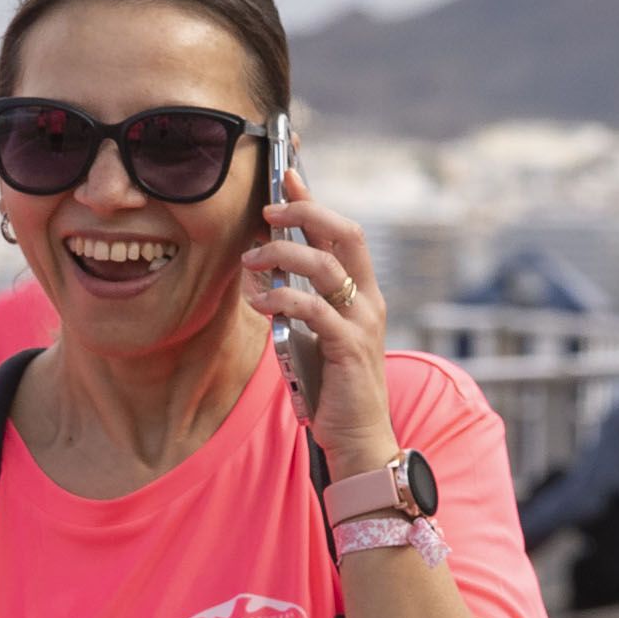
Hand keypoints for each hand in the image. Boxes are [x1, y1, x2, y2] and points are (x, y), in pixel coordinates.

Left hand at [247, 172, 396, 472]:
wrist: (359, 441)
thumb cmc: (334, 389)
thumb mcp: (316, 336)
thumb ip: (301, 302)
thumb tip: (264, 267)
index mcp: (364, 294)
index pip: (343, 234)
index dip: (315, 202)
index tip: (287, 176)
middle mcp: (369, 302)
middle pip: (344, 234)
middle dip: (305, 214)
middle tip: (266, 213)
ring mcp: (362, 324)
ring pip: (326, 267)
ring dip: (282, 256)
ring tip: (249, 261)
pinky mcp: (349, 349)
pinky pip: (314, 309)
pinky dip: (282, 298)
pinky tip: (258, 300)